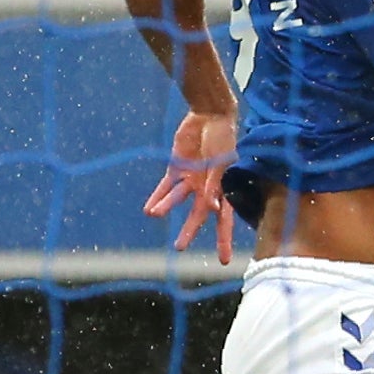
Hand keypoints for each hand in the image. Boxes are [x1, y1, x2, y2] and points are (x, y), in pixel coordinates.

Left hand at [146, 110, 239, 263]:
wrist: (210, 113)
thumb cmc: (224, 137)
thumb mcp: (223, 162)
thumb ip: (215, 185)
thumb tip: (213, 209)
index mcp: (223, 188)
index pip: (225, 219)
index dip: (223, 239)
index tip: (223, 260)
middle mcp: (207, 187)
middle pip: (197, 215)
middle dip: (189, 231)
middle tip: (179, 248)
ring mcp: (191, 178)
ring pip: (177, 199)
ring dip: (166, 207)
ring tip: (154, 215)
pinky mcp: (177, 167)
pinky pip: (165, 186)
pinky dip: (157, 196)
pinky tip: (148, 209)